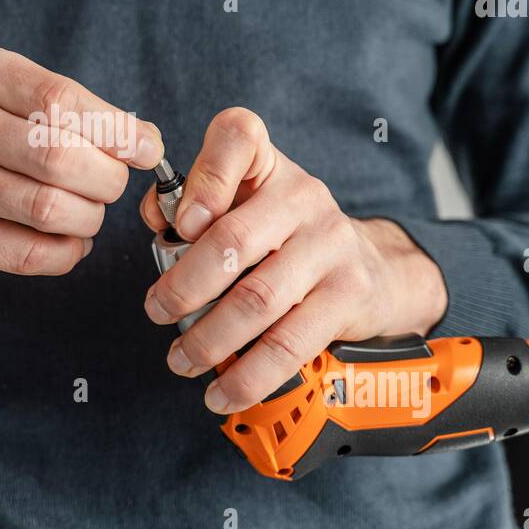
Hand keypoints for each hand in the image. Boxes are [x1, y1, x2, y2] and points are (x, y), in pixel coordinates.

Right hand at [0, 45, 163, 306]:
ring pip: (48, 207)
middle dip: (106, 179)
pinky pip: (30, 253)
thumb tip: (147, 142)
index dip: (117, 129)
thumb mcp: (8, 102)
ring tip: (85, 214)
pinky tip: (67, 242)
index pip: (61, 98)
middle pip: (58, 155)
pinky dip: (67, 253)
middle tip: (109, 187)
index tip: (147, 150)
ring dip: (88, 219)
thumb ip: (75, 114)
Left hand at [140, 107, 446, 413]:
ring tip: (180, 358)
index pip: (239, 137)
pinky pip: (289, 344)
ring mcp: (330, 244)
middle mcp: (303, 195)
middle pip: (233, 239)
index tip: (178, 222)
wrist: (372, 267)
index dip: (204, 177)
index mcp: (267, 164)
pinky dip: (248, 376)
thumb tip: (157, 220)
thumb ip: (189, 204)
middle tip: (157, 312)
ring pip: (257, 299)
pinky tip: (221, 391)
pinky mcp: (348, 295)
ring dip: (208, 338)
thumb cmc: (282, 235)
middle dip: (184, 286)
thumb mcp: (241, 204)